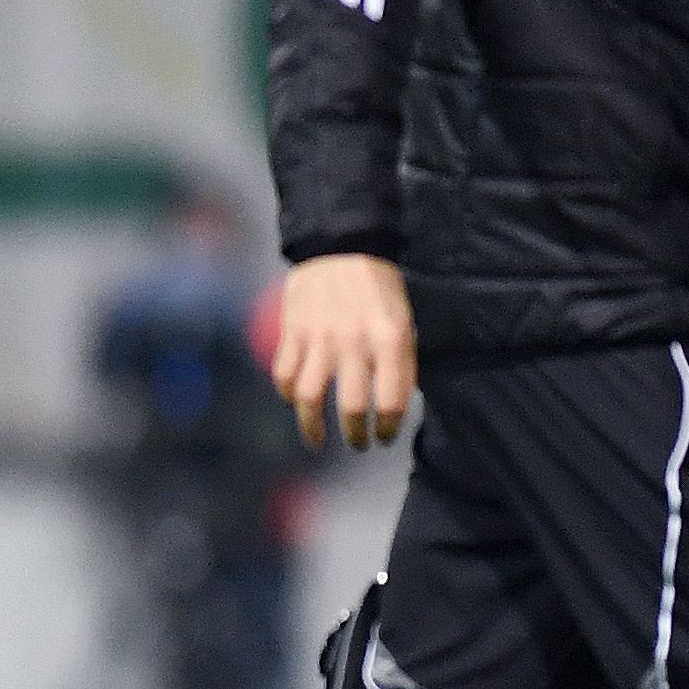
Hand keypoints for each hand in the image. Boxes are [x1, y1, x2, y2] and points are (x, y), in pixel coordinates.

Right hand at [269, 253, 416, 449]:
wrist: (341, 245)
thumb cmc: (379, 287)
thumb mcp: (404, 319)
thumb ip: (402, 360)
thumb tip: (398, 403)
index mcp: (390, 339)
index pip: (392, 401)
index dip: (390, 427)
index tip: (386, 436)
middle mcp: (354, 342)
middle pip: (352, 407)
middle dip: (356, 435)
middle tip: (358, 443)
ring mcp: (319, 338)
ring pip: (309, 399)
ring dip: (313, 427)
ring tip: (319, 440)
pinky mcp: (292, 332)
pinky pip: (284, 375)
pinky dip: (288, 395)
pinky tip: (296, 402)